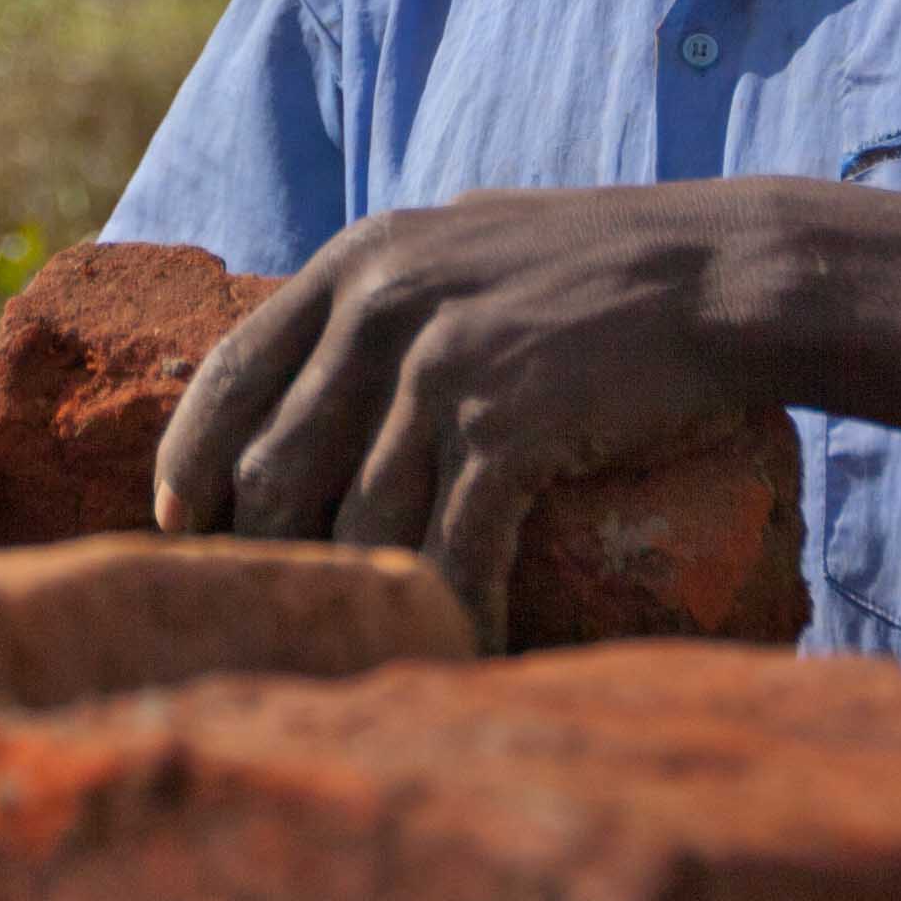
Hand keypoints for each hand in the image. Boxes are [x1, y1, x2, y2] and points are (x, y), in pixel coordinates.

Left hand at [151, 188, 762, 641]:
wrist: (723, 273)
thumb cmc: (601, 267)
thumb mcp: (464, 244)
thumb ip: (386, 294)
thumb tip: (319, 372)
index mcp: (360, 261)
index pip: (230, 370)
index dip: (190, 459)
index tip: (177, 527)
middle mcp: (383, 308)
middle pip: (275, 466)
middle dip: (263, 559)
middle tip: (273, 617)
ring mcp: (443, 368)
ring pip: (354, 525)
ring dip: (357, 606)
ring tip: (358, 655)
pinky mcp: (507, 426)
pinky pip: (447, 549)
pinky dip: (448, 615)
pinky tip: (456, 651)